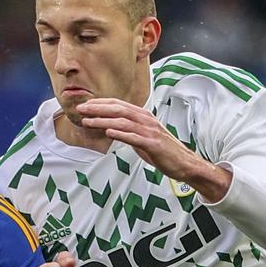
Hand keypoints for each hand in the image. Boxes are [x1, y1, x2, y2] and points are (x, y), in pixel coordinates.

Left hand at [74, 97, 228, 200]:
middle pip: (119, 109)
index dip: (101, 103)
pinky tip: (108, 132)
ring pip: (123, 121)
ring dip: (104, 120)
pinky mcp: (153, 144)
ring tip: (88, 121)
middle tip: (81, 109)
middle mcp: (146, 120)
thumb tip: (111, 128)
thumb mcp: (143, 137)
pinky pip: (134, 137)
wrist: (184, 163)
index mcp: (143, 116)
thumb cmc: (163, 152)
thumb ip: (129, 131)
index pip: (119, 105)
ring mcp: (150, 131)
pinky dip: (121, 133)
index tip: (85, 105)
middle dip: (98, 109)